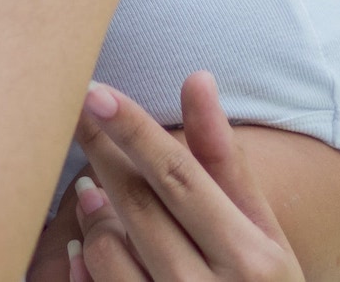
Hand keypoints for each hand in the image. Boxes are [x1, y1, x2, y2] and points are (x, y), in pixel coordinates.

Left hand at [69, 76, 303, 281]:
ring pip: (107, 251)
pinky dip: (83, 264)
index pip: (180, 177)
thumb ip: (224, 161)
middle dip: (102, 154)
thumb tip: (197, 76)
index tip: (94, 92)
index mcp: (251, 260)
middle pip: (137, 207)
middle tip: (76, 113)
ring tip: (94, 196)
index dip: (134, 130)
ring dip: (93, 215)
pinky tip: (85, 246)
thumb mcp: (263, 234)